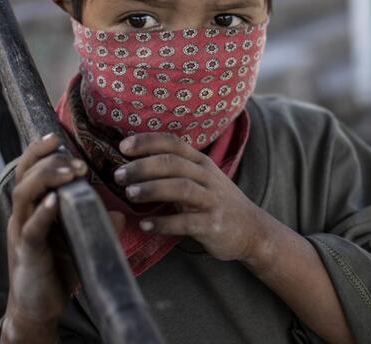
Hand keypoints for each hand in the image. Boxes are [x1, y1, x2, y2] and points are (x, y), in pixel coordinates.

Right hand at [2, 134, 123, 342]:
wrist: (39, 307)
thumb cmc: (58, 267)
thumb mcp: (80, 239)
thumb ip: (97, 223)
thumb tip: (121, 213)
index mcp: (32, 205)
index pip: (31, 169)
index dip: (39, 150)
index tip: (57, 134)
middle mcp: (22, 214)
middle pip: (24, 175)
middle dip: (47, 159)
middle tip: (72, 155)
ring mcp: (21, 233)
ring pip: (24, 196)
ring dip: (47, 179)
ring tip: (72, 171)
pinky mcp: (27, 254)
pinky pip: (32, 229)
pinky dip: (43, 214)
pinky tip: (56, 203)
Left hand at [114, 134, 269, 263]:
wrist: (251, 229)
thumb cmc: (216, 201)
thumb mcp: (201, 178)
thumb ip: (176, 169)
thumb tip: (135, 162)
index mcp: (201, 163)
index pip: (174, 143)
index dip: (148, 141)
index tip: (123, 146)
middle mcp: (207, 177)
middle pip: (173, 163)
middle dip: (142, 166)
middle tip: (119, 175)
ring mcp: (211, 201)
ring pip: (181, 188)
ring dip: (152, 189)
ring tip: (129, 194)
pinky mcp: (212, 225)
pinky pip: (186, 222)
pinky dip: (164, 223)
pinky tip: (145, 225)